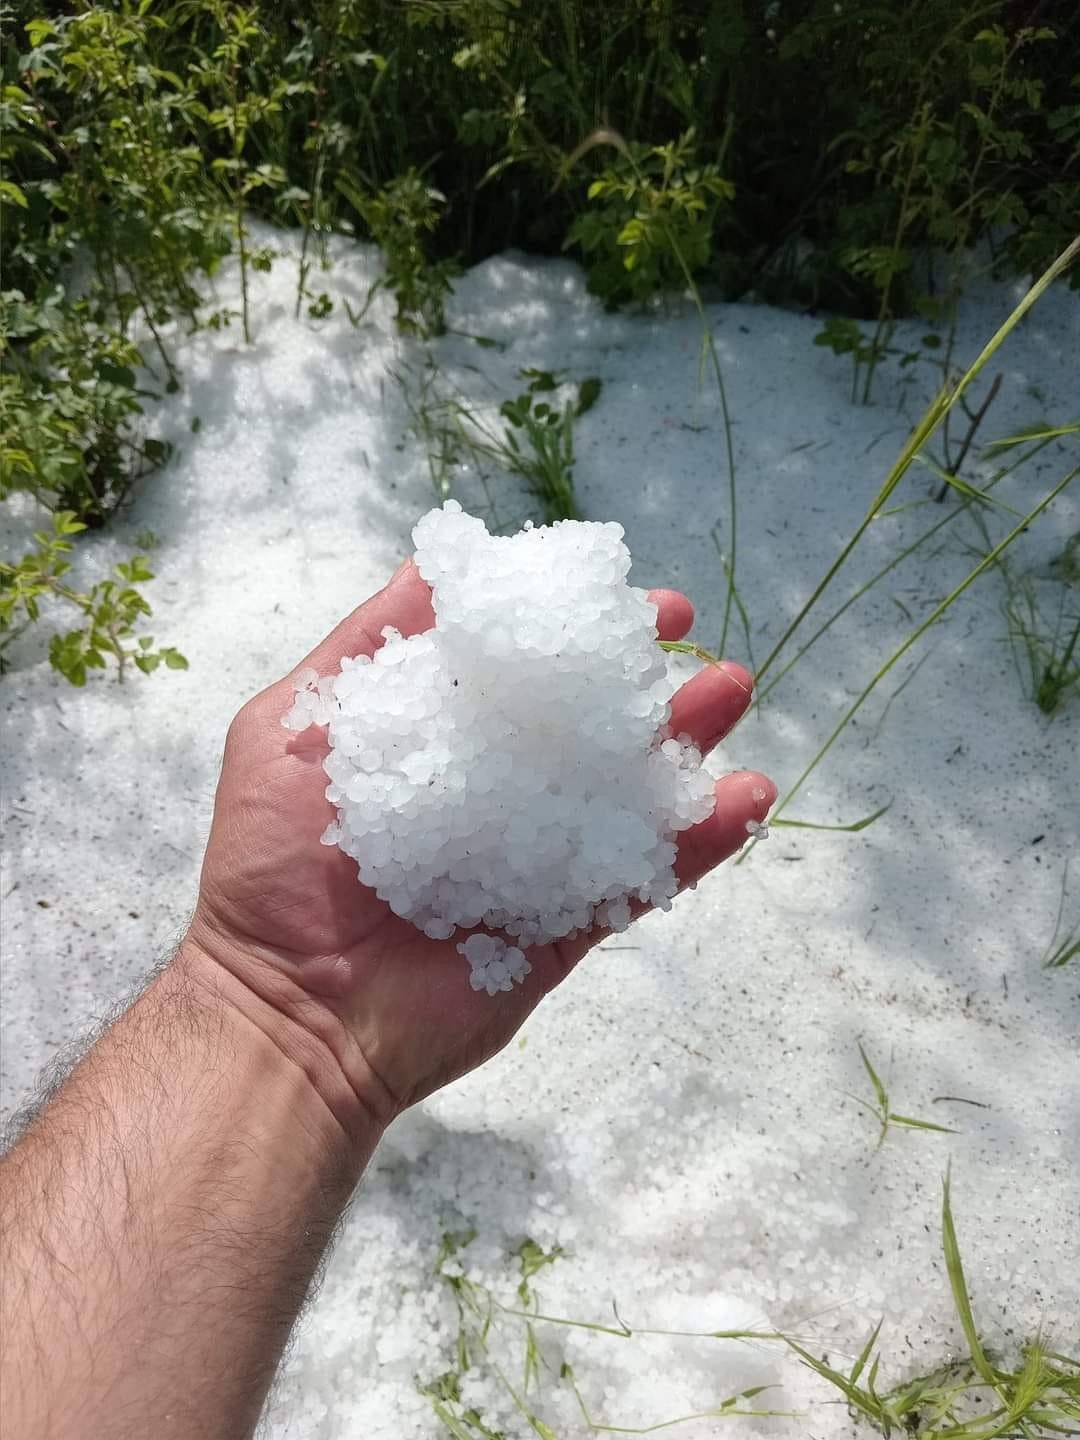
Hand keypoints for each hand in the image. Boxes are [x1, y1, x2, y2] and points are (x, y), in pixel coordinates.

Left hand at [186, 561, 774, 1124]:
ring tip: (729, 688)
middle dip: (641, 673)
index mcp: (444, 744)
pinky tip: (746, 794)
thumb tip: (433, 566)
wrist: (287, 1009)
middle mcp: (500, 794)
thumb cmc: (273, 865)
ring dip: (687, 740)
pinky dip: (700, 841)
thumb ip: (364, 649)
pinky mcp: (567, 930)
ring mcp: (540, 862)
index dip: (568, 626)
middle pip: (588, 724)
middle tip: (688, 634)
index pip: (520, 671)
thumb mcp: (293, 729)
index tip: (614, 590)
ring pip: (629, 792)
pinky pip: (645, 881)